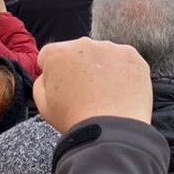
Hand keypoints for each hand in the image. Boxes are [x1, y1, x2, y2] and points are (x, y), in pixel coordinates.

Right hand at [34, 38, 152, 131]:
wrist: (111, 130)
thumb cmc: (75, 119)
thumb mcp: (43, 104)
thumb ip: (41, 81)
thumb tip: (49, 73)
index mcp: (57, 53)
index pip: (50, 56)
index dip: (54, 74)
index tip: (63, 89)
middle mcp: (83, 44)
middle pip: (78, 53)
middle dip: (79, 67)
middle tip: (86, 94)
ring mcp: (110, 48)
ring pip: (102, 55)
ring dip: (101, 68)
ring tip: (105, 96)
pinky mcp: (132, 56)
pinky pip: (124, 61)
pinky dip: (123, 73)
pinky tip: (119, 92)